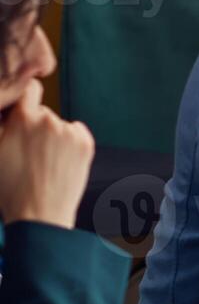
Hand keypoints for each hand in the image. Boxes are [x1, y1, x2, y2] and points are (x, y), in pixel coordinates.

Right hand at [0, 81, 94, 229]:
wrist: (39, 214)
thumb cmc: (10, 188)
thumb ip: (4, 128)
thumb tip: (9, 117)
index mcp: (21, 119)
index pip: (30, 89)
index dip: (27, 95)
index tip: (27, 101)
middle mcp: (48, 120)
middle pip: (43, 113)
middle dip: (36, 126)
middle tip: (29, 150)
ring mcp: (69, 132)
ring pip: (60, 126)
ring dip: (54, 137)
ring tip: (44, 163)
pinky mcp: (86, 144)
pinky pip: (77, 133)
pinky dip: (71, 142)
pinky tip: (60, 161)